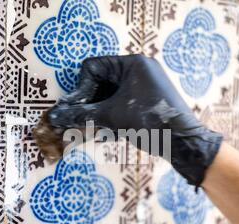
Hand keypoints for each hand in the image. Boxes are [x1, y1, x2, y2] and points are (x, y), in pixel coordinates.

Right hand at [47, 54, 222, 186]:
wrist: (183, 143)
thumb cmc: (149, 122)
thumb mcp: (112, 116)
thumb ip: (82, 115)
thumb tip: (55, 117)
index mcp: (131, 63)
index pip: (92, 68)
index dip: (80, 89)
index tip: (76, 110)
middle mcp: (138, 70)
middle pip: (100, 82)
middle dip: (88, 104)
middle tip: (77, 122)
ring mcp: (143, 87)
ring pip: (109, 96)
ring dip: (97, 114)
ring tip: (89, 131)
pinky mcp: (146, 103)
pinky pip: (120, 105)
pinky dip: (110, 118)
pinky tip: (104, 135)